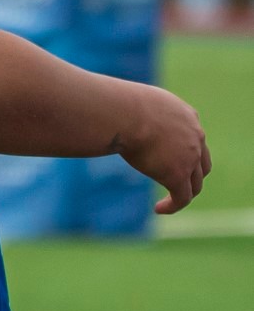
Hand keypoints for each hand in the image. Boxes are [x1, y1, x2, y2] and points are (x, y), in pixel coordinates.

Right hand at [112, 84, 209, 213]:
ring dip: (183, 192)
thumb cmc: (117, 104)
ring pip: (195, 183)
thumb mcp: (133, 101)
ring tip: (169, 201)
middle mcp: (194, 136)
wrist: (123, 113)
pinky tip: (159, 209)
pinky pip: (182, 197)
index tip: (169, 159)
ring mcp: (189, 157)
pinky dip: (173, 205)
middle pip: (201, 162)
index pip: (192, 137)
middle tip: (175, 182)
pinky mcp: (177, 175)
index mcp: (185, 115)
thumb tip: (109, 112)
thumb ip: (132, 110)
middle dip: (191, 174)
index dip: (185, 150)